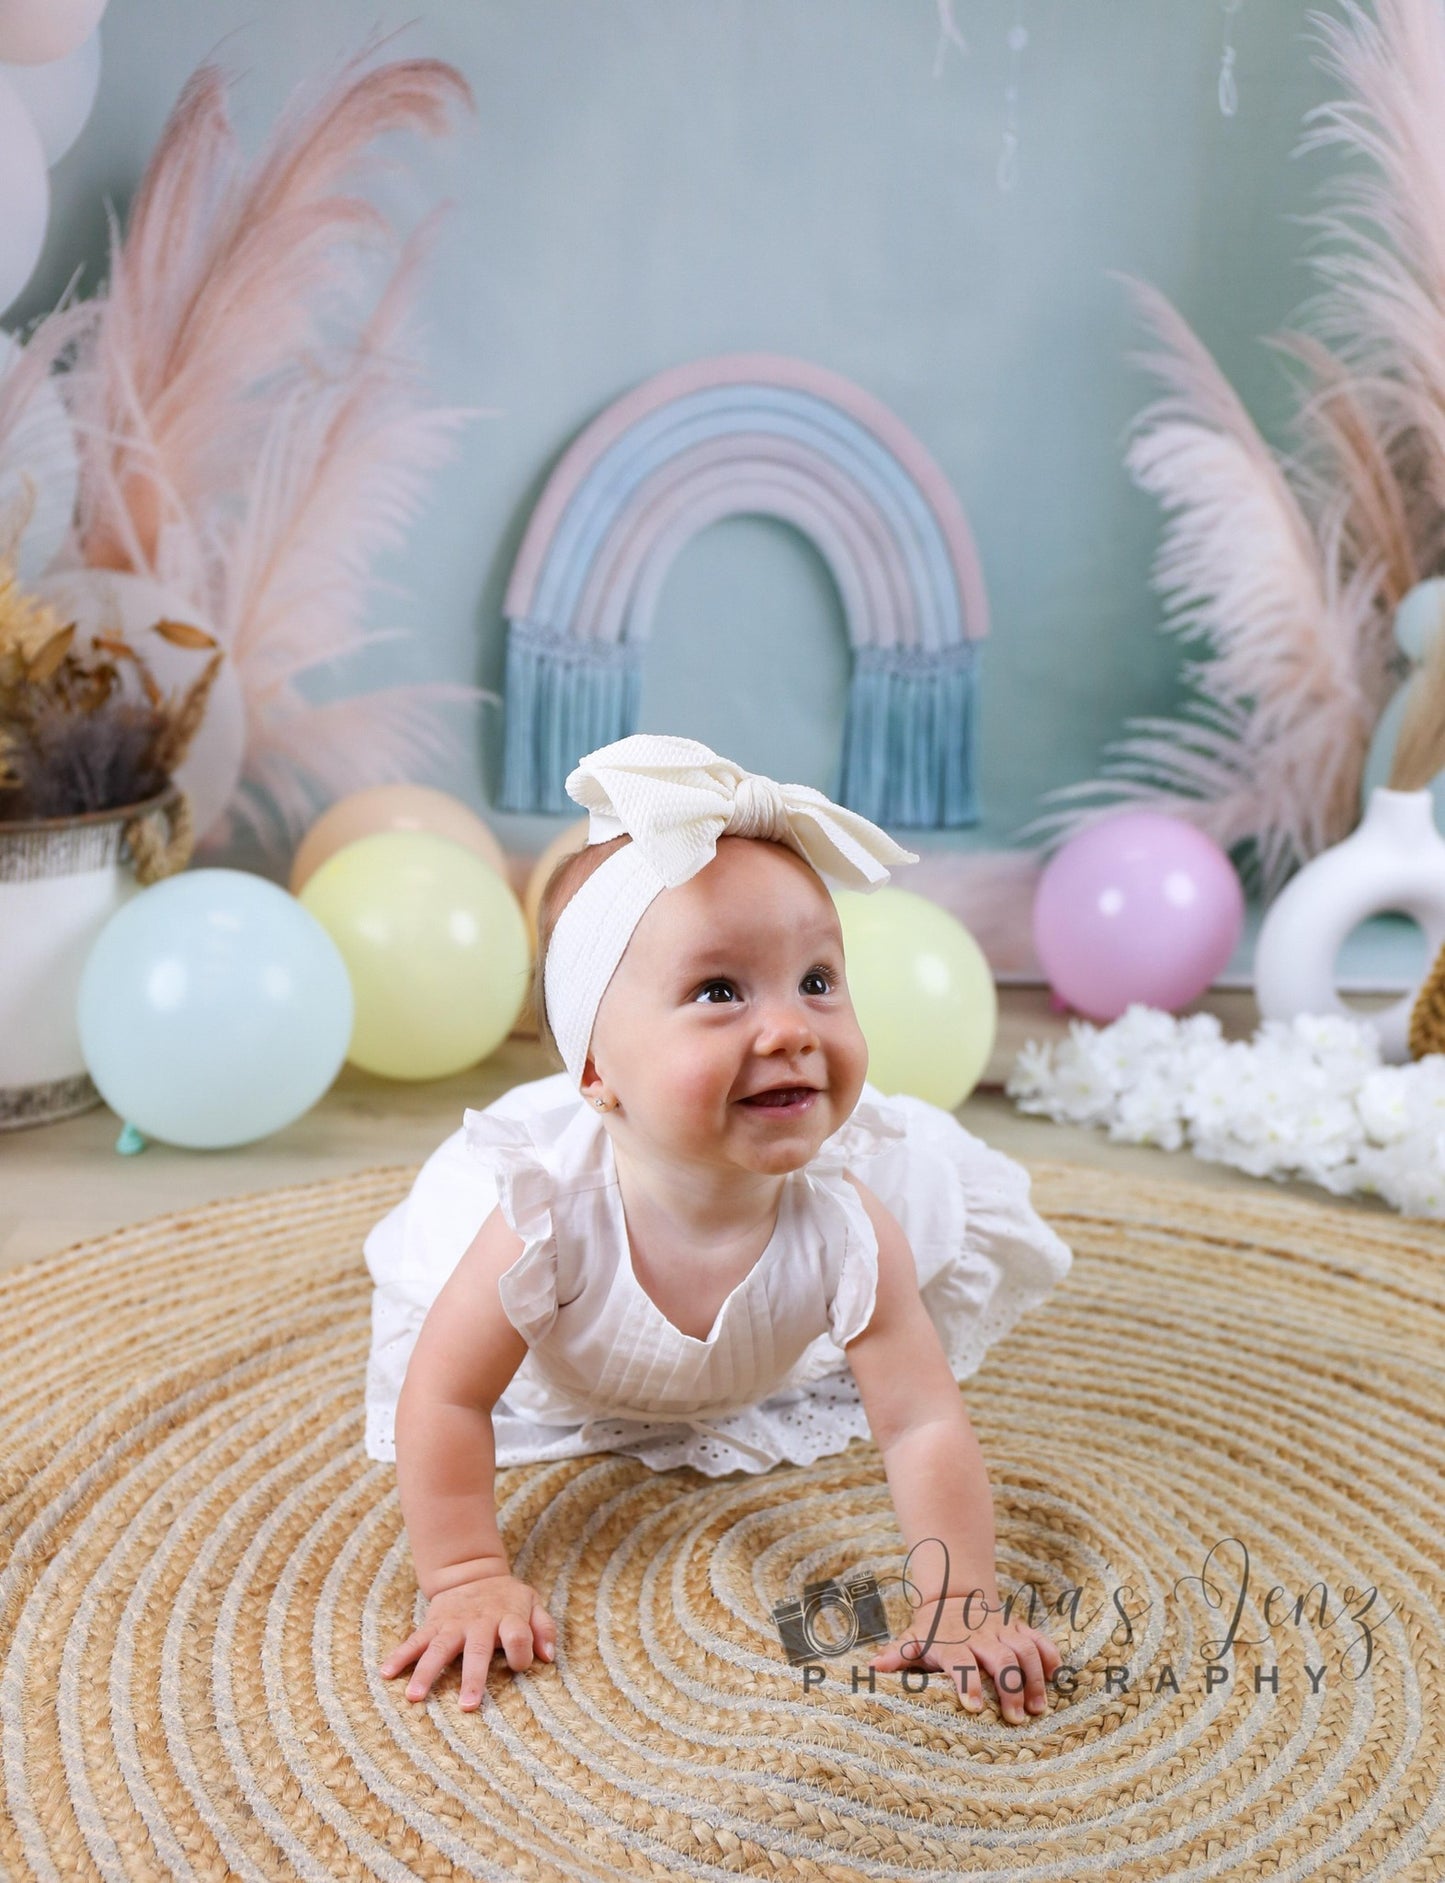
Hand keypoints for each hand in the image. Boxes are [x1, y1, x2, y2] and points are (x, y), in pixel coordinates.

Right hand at [380, 1573, 556, 1710]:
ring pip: (439, 1648)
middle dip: (472, 1677)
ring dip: (427, 1673)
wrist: (472, 1570)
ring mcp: (453, 1624)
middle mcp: (479, 1622)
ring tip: (414, 1697)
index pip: (518, 1636)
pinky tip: (387, 1673)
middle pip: (477, 1650)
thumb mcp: (532, 1603)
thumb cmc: (507, 1598)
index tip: (521, 1665)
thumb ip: (544, 1628)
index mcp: (507, 1617)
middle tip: (467, 1706)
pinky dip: (401, 1656)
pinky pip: (415, 1640)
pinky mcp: (434, 1624)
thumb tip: (549, 1656)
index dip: (522, 1651)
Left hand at [868, 1590, 1061, 1723]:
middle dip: (1011, 1687)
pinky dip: (1049, 1655)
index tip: (974, 1708)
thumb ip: (897, 1655)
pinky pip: (1039, 1638)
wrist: (955, 1597)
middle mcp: (981, 1636)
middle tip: (1018, 1718)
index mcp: (953, 1643)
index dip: (967, 1683)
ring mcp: (1002, 1631)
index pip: (961, 1661)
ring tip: (1039, 1709)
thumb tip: (873, 1667)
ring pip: (1025, 1649)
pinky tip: (1056, 1677)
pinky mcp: (1019, 1628)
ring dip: (1034, 1678)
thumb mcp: (913, 1640)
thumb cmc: (932, 1630)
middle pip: (1001, 1658)